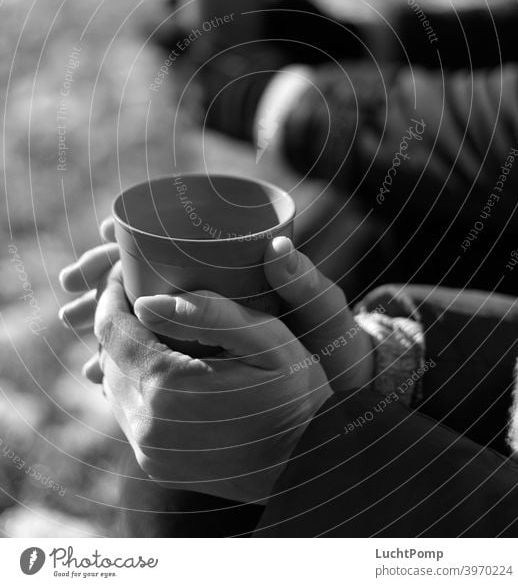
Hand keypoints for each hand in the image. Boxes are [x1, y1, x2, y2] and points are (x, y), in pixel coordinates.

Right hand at [59, 219, 373, 391]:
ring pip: (143, 311)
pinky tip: (97, 369)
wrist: (345, 389)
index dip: (139, 231)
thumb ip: (305, 282)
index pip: (179, 238)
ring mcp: (206, 323)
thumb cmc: (336, 341)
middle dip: (104, 275)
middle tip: (68, 285)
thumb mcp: (323, 311)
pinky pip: (153, 351)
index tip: (102, 233)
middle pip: (148, 272)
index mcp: (238, 267)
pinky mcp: (200, 356)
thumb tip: (276, 245)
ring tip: (69, 323)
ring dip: (104, 315)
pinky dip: (125, 356)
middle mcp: (216, 289)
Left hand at [87, 263, 331, 502]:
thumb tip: (145, 302)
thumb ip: (208, 314)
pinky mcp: (157, 466)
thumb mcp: (266, 339)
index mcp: (168, 385)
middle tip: (140, 291)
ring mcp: (150, 451)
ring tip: (152, 325)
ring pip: (114, 386)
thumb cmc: (296, 390)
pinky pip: (129, 414)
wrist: (310, 461)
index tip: (125, 271)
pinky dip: (138, 384)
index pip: (112, 327)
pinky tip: (163, 364)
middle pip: (107, 357)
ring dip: (126, 353)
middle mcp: (148, 424)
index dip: (111, 293)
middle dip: (118, 320)